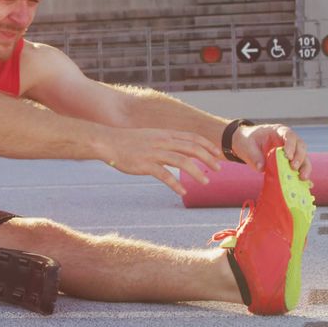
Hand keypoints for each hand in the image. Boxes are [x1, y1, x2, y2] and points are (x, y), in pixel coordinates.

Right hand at [99, 128, 222, 195]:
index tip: (218, 154)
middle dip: (208, 158)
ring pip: (181, 161)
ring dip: (196, 172)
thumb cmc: (130, 141)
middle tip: (219, 169)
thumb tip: (180, 150)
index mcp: (165, 134)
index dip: (207, 145)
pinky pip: (164, 175)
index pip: (192, 138)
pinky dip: (175, 184)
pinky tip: (183, 191)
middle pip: (191, 148)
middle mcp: (162, 142)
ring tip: (205, 182)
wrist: (109, 142)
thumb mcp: (151, 137)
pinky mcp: (145, 164)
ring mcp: (154, 153)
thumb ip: (166, 142)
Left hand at [229, 124, 311, 180]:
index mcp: (278, 131)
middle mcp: (288, 141)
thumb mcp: (247, 146)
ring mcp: (291, 152)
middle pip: (300, 146)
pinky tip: (305, 184)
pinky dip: (303, 175)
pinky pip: (300, 168)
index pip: (289, 135)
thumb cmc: (247, 142)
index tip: (287, 155)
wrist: (246, 145)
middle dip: (299, 157)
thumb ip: (254, 156)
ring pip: (304, 158)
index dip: (291, 145)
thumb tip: (262, 168)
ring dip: (305, 168)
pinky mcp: (290, 162)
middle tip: (293, 167)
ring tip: (302, 178)